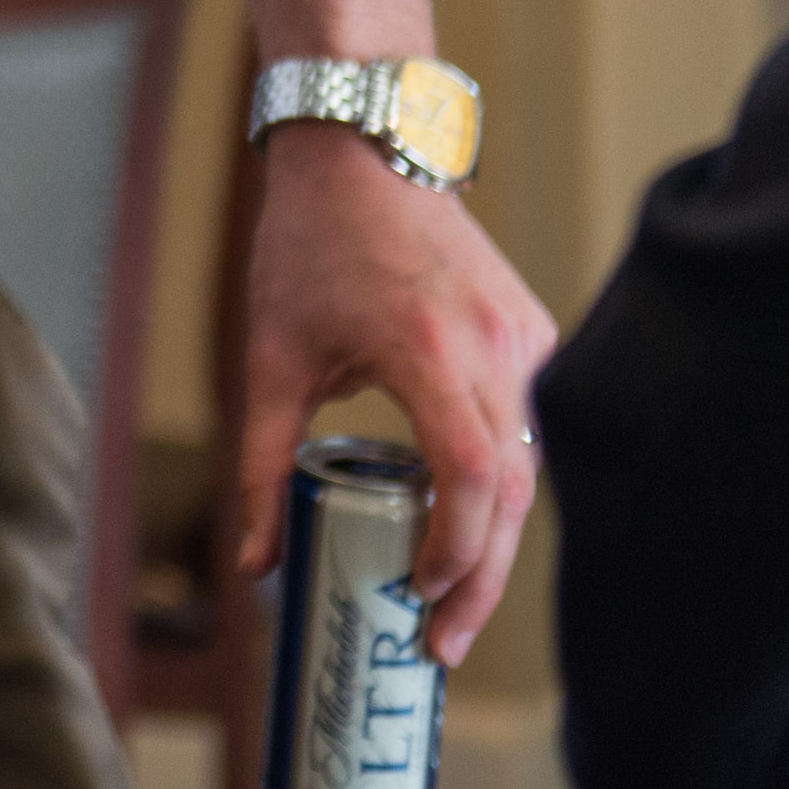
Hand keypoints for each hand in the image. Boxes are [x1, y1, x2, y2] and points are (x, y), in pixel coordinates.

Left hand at [228, 122, 560, 663]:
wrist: (362, 148)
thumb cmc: (308, 247)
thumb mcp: (270, 357)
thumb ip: (263, 464)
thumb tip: (252, 566)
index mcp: (424, 348)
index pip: (470, 477)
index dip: (457, 552)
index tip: (419, 600)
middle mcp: (492, 345)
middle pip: (512, 492)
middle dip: (482, 577)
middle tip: (442, 640)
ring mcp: (525, 337)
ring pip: (529, 466)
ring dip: (494, 538)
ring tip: (450, 597)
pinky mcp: (536, 332)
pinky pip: (530, 426)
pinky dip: (502, 483)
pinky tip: (467, 524)